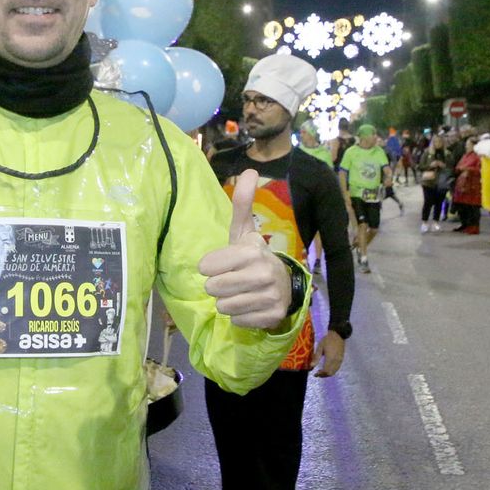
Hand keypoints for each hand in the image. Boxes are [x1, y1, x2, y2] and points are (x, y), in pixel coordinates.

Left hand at [197, 169, 289, 328]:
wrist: (283, 286)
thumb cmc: (252, 258)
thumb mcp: (243, 232)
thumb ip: (241, 203)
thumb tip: (250, 168)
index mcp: (251, 251)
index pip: (206, 267)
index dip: (210, 267)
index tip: (221, 264)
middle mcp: (263, 273)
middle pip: (212, 288)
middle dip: (218, 286)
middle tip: (232, 280)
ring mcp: (269, 296)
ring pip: (223, 307)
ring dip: (227, 302)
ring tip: (241, 292)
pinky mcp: (272, 316)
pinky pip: (237, 321)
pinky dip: (241, 316)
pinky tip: (252, 305)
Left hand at [314, 330, 344, 377]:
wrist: (338, 335)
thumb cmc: (327, 340)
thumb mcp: (320, 347)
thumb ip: (316, 357)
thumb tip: (311, 366)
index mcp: (330, 358)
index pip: (326, 371)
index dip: (320, 374)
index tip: (315, 374)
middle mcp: (336, 361)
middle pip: (330, 373)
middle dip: (323, 375)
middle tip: (317, 374)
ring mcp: (339, 361)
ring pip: (334, 372)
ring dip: (327, 374)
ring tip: (321, 372)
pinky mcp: (341, 360)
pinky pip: (336, 369)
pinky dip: (331, 371)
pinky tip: (326, 368)